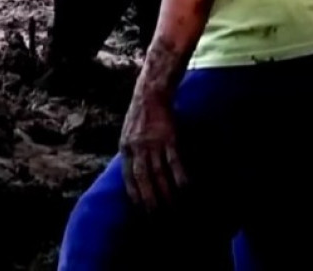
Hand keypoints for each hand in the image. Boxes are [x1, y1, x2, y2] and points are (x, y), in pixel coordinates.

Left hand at [119, 90, 187, 210]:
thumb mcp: (127, 135)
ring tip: (174, 211)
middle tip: (158, 219)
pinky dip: (181, 176)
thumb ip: (131, 154)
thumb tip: (134, 175)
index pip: (129, 178)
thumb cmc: (140, 117)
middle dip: (151, 201)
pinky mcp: (169, 137)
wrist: (150, 93)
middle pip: (144, 180)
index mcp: (125, 149)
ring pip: (160, 174)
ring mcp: (153, 143)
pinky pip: (175, 161)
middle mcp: (137, 148)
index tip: (141, 213)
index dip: (135, 196)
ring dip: (167, 194)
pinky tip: (187, 189)